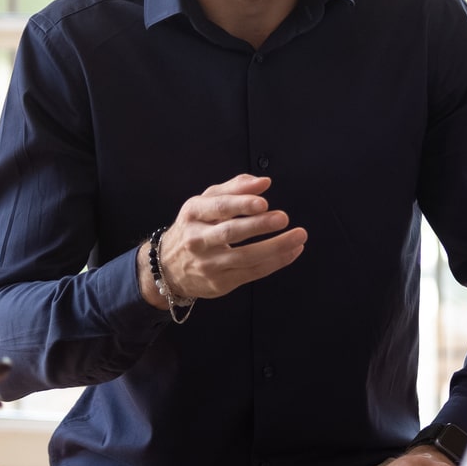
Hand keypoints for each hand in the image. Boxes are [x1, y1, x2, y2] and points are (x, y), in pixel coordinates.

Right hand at [140, 174, 308, 308]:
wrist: (168, 267)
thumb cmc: (194, 228)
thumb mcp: (206, 202)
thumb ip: (235, 188)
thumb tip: (263, 182)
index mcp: (193, 214)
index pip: (218, 207)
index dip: (241, 204)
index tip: (263, 201)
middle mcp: (197, 240)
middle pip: (230, 232)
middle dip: (258, 225)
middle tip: (283, 218)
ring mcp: (208, 264)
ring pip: (245, 256)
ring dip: (275, 247)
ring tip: (298, 237)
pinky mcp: (220, 283)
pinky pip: (252, 273)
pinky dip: (275, 262)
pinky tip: (291, 251)